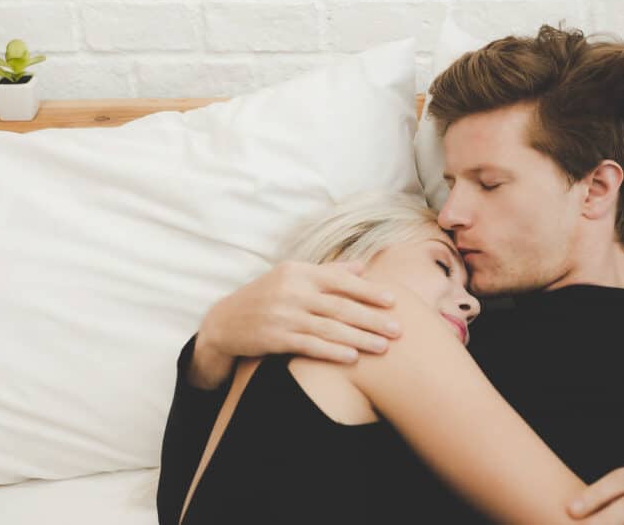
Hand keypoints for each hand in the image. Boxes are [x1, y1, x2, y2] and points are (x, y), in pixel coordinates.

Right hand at [189, 261, 402, 388]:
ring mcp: (283, 315)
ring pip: (329, 328)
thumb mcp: (292, 276)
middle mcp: (291, 291)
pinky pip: (310, 346)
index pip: (340, 279)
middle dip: (372, 318)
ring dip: (359, 338)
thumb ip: (328, 271)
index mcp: (298, 271)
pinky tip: (353, 357)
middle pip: (340, 306)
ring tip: (384, 347)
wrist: (225, 322)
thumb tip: (363, 266)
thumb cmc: (266, 296)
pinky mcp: (275, 338)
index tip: (394, 300)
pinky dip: (333, 351)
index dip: (369, 291)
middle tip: (398, 329)